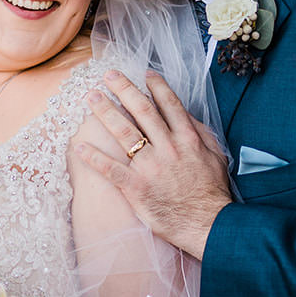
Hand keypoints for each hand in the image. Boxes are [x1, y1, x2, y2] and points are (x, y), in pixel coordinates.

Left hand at [76, 69, 232, 258]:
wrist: (207, 223)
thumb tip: (186, 115)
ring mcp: (150, 166)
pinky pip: (110, 169)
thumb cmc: (212, 192)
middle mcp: (167, 147)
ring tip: (92, 98)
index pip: (169, 105)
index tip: (144, 73)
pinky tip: (79, 147)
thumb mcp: (216, 156)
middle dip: (124, 89)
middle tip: (109, 75)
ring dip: (105, 112)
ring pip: (123, 132)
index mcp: (187, 138)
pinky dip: (93, 157)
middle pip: (142, 111)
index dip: (156, 87)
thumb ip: (201, 133)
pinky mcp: (136, 187)